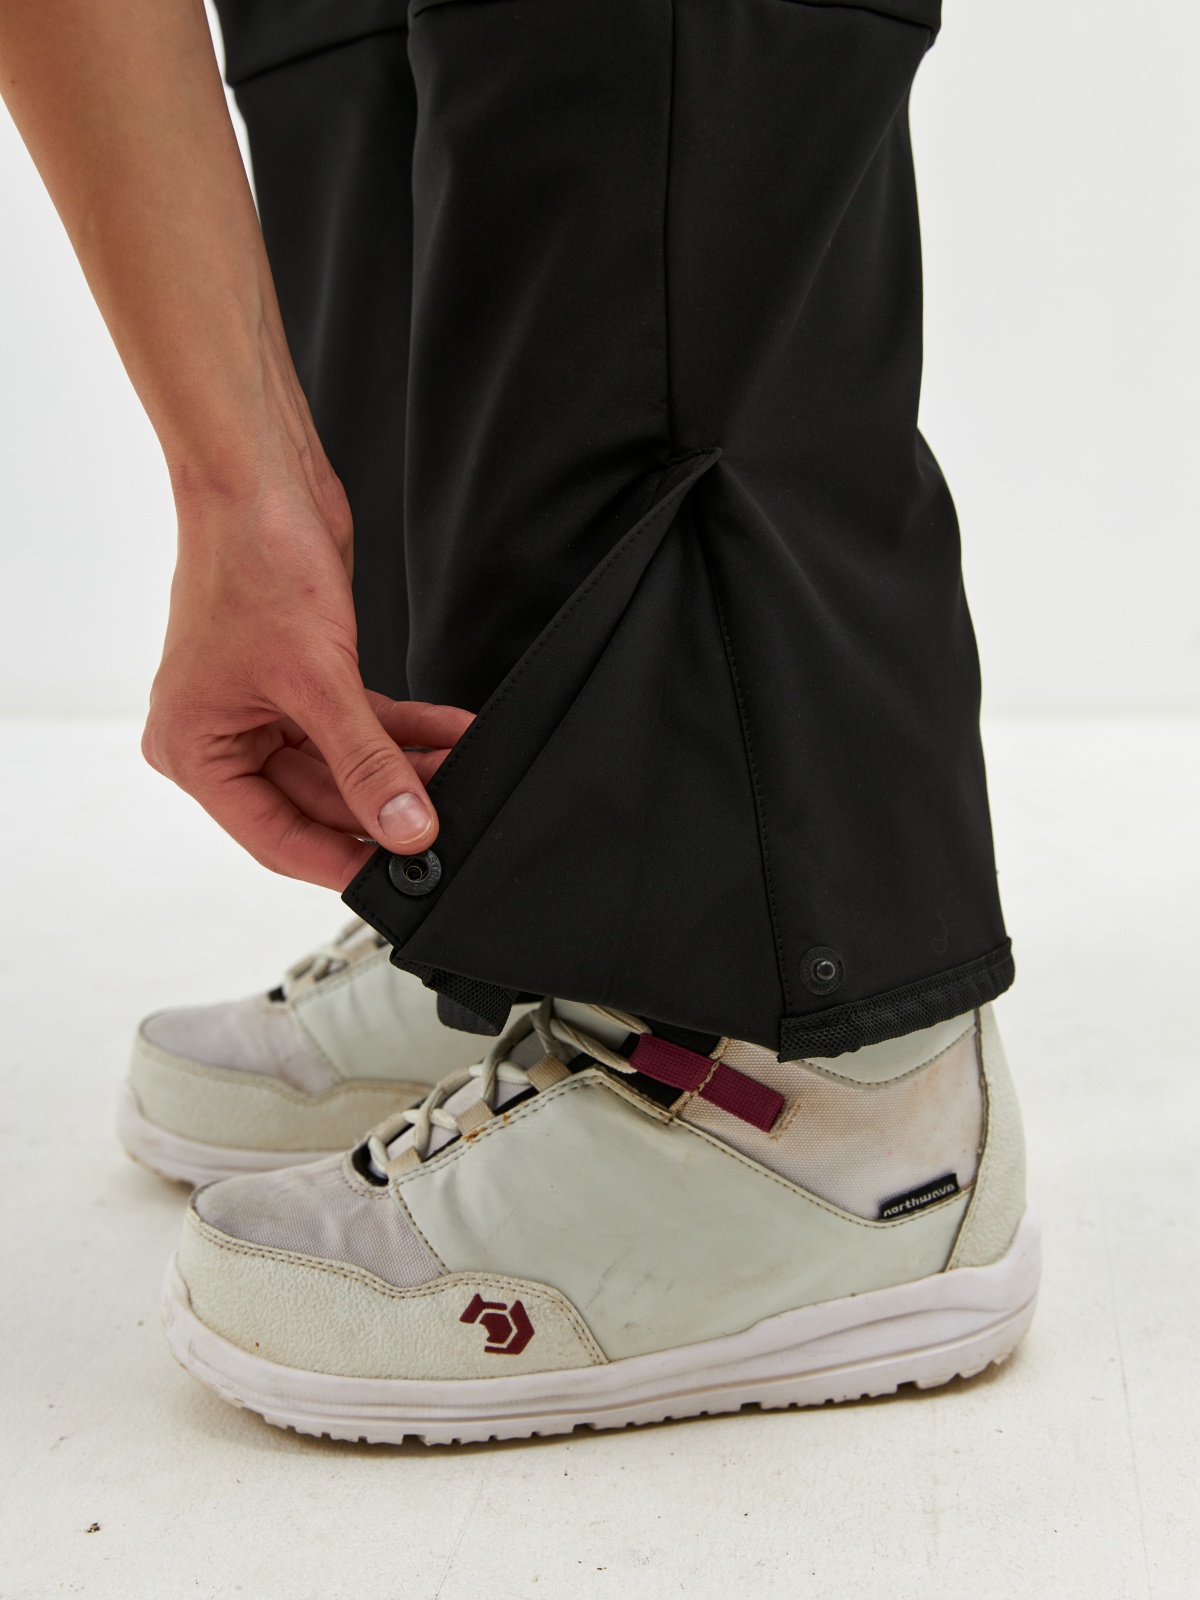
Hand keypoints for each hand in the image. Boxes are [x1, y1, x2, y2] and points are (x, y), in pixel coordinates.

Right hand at [143, 455, 471, 889]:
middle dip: (385, 807)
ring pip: (345, 764)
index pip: (274, 836)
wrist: (262, 479)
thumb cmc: (252, 564)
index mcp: (194, 751)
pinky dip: (406, 730)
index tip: (397, 880)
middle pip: (316, 802)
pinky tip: (453, 736)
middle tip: (446, 821)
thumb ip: (365, 764)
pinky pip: (360, 724)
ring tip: (463, 773)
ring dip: (405, 769)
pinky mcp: (305, 678)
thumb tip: (405, 830)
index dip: (339, 859)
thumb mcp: (316, 682)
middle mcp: (223, 736)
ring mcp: (264, 707)